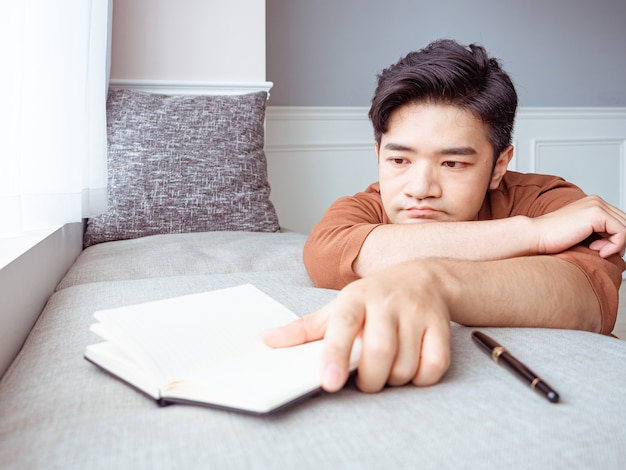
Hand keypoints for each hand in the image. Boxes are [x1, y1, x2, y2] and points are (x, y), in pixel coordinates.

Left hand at [262, 262, 451, 392]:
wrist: (423, 277)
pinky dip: (422, 378)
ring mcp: (416, 313)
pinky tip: (413, 368)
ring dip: (394, 380)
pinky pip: (434, 366)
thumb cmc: (372, 298)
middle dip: (370, 380)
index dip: (334, 355)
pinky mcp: (441, 325)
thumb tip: (266, 341)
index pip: (342, 326)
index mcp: (355, 298)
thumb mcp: (336, 307)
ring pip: (405, 366)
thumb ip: (304, 329)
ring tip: (388, 370)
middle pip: (378, 353)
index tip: (327, 382)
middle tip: (366, 381)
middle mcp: (386, 302)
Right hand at [534, 195, 625, 257]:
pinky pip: (622, 232)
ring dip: (616, 244)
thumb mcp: (580, 233)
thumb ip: (598, 232)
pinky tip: (598, 251)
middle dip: (618, 241)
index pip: (619, 220)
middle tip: (601, 252)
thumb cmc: (551, 238)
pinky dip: (615, 246)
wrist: (536, 236)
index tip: (602, 250)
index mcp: (592, 204)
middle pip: (625, 222)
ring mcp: (597, 205)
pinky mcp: (597, 214)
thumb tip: (617, 244)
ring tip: (598, 251)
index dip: (616, 238)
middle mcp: (596, 201)